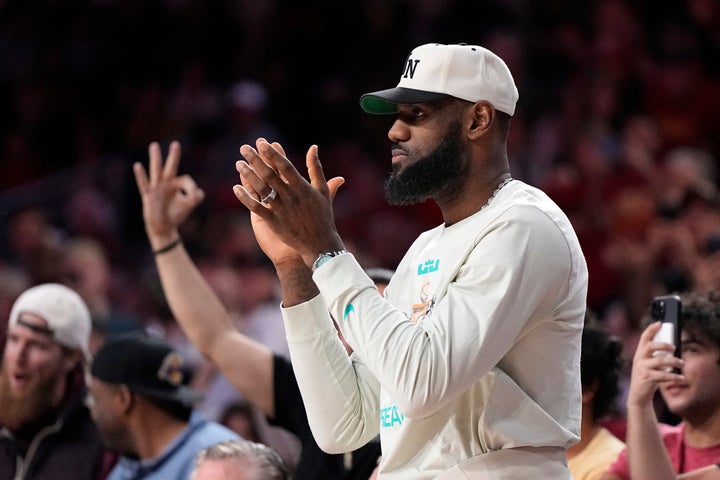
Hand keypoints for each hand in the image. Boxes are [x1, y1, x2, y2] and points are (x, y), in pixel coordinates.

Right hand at [133, 141, 204, 247]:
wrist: (164, 228)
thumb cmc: (176, 215)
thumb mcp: (188, 206)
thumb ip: (195, 198)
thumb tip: (199, 192)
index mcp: (176, 185)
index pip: (186, 180)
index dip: (191, 188)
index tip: (193, 197)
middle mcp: (166, 183)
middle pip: (170, 167)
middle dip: (174, 157)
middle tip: (176, 144)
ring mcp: (156, 189)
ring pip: (156, 170)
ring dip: (156, 158)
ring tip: (154, 145)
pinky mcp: (148, 196)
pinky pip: (144, 184)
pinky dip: (141, 175)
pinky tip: (137, 165)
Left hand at [232, 138, 344, 266]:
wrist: (319, 243)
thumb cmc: (322, 216)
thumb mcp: (322, 190)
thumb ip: (316, 168)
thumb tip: (313, 147)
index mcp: (302, 188)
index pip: (285, 167)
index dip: (273, 154)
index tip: (262, 142)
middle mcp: (290, 197)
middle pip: (270, 175)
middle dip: (256, 160)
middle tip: (244, 147)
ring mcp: (281, 209)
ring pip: (261, 189)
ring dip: (248, 175)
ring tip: (238, 163)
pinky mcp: (274, 222)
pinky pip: (257, 208)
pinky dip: (246, 198)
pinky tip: (236, 188)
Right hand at [626, 321, 683, 408]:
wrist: (638, 395)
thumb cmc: (647, 377)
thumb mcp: (648, 365)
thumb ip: (656, 357)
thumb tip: (672, 349)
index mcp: (639, 353)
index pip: (643, 338)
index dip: (651, 329)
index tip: (659, 323)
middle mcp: (639, 359)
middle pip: (650, 346)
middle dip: (663, 345)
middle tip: (674, 347)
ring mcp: (642, 368)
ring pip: (660, 360)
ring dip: (674, 361)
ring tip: (682, 363)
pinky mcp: (647, 377)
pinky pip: (663, 375)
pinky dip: (674, 376)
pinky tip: (681, 377)